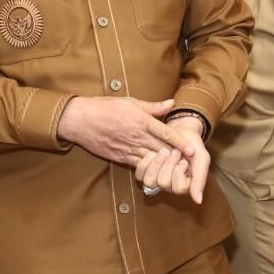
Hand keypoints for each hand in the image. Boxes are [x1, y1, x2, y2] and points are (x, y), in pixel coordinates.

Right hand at [57, 97, 182, 163]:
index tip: (193, 149)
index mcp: (141, 121)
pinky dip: (151, 169)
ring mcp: (128, 149)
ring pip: (152, 159)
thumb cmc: (105, 107)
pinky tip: (160, 171)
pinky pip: (139, 166)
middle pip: (162, 148)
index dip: (180, 142)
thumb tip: (171, 103)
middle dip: (177, 156)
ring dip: (165, 165)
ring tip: (179, 169)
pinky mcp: (120, 157)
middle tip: (191, 162)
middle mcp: (137, 137)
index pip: (166, 133)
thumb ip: (153, 106)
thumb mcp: (130, 101)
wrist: (80, 120)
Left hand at [136, 115, 209, 203]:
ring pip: (150, 181)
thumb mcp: (202, 159)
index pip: (179, 189)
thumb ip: (200, 180)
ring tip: (164, 151)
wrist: (181, 130)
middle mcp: (170, 186)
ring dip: (157, 163)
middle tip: (175, 152)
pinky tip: (153, 153)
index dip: (179, 172)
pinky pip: (140, 175)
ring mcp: (156, 180)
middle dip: (169, 163)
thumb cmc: (192, 145)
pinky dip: (146, 162)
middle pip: (163, 183)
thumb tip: (198, 201)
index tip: (184, 160)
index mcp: (185, 185)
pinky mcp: (145, 172)